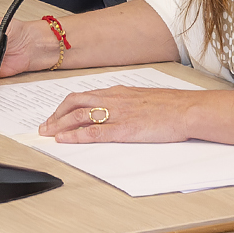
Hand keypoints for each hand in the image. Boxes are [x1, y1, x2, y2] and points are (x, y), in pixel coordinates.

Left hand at [38, 85, 196, 141]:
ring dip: (60, 125)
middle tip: (45, 127)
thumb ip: (126, 102)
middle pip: (74, 103)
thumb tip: (116, 109)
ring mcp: (117, 113)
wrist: (188, 109)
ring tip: (49, 134)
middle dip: (56, 115)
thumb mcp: (143, 98)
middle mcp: (113, 99)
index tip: (56, 115)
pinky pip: (94, 132)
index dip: (65, 106)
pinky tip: (64, 140)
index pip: (83, 96)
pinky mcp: (124, 129)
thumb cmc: (172, 105)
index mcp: (118, 92)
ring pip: (79, 116)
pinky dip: (75, 136)